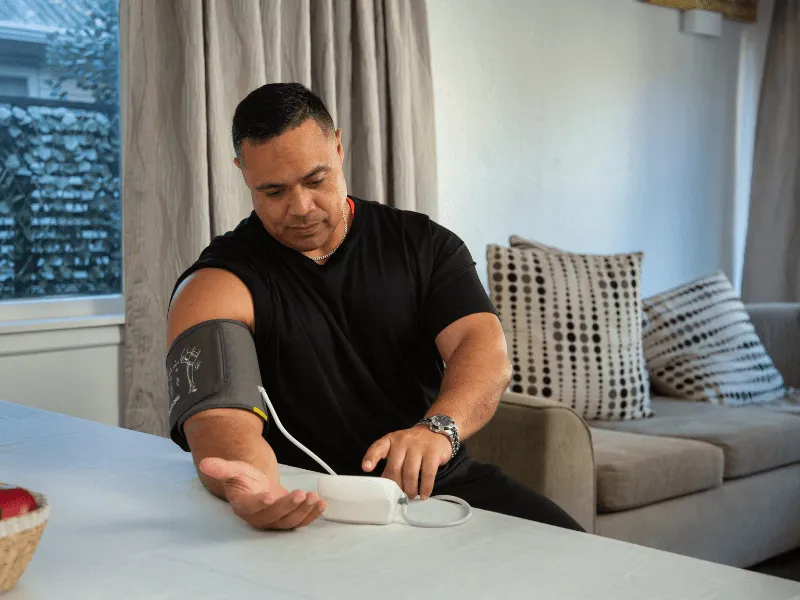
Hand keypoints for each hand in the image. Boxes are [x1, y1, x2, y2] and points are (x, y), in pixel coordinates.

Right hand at [199, 457, 325, 529]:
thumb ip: (221, 467)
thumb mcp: (234, 469)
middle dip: (289, 507)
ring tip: (314, 498)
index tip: (269, 495)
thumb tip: (204, 463)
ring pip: (288, 522)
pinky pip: (300, 522)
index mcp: (244, 505)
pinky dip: (312, 516)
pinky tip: (321, 504)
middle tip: (301, 493)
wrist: (257, 487)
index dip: (261, 503)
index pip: (252, 507)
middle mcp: (259, 517)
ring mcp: (274, 521)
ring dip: (303, 511)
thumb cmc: (245, 479)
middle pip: (274, 517)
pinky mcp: (287, 520)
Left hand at [361, 426, 451, 499]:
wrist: (436, 430)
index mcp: (391, 440)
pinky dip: (425, 487)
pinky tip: (424, 494)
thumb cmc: (414, 444)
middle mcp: (403, 441)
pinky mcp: (432, 452)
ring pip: (410, 473)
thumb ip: (391, 463)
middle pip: (395, 468)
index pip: (378, 448)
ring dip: (410, 489)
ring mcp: (418, 446)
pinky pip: (428, 474)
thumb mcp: (399, 448)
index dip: (371, 458)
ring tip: (411, 495)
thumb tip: (386, 485)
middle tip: (400, 495)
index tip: (366, 468)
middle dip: (397, 486)